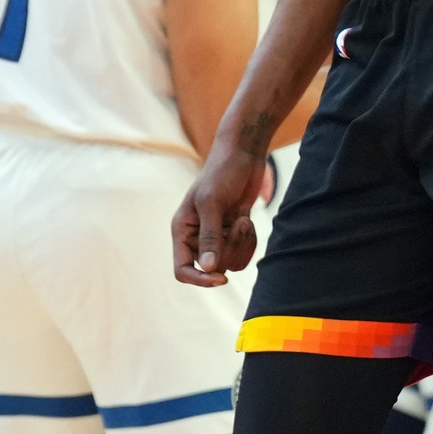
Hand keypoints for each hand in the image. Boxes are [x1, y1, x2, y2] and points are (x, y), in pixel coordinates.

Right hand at [172, 147, 263, 286]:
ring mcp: (217, 235)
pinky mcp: (234, 231)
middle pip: (212, 268)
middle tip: (239, 223)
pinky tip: (248, 219)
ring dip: (242, 243)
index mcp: (182, 230)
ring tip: (244, 218)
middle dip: (230, 248)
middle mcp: (197, 236)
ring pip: (231, 262)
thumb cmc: (222, 172)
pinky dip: (250, 240)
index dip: (199, 280)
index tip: (221, 279)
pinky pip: (243, 252)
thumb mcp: (213, 203)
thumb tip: (209, 269)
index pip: (182, 270)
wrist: (244, 153)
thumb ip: (210, 237)